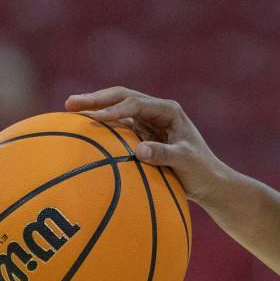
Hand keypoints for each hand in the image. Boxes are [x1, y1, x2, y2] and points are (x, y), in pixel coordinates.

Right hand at [66, 87, 229, 207]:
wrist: (210, 182)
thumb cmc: (201, 171)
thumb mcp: (185, 162)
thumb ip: (164, 155)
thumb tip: (138, 151)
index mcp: (168, 110)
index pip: (135, 104)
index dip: (112, 110)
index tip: (92, 119)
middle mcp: (157, 111)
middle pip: (122, 97)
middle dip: (96, 99)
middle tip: (70, 103)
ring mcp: (148, 122)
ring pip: (117, 109)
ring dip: (96, 109)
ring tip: (69, 110)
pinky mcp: (142, 135)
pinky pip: (118, 127)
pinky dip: (102, 126)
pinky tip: (83, 130)